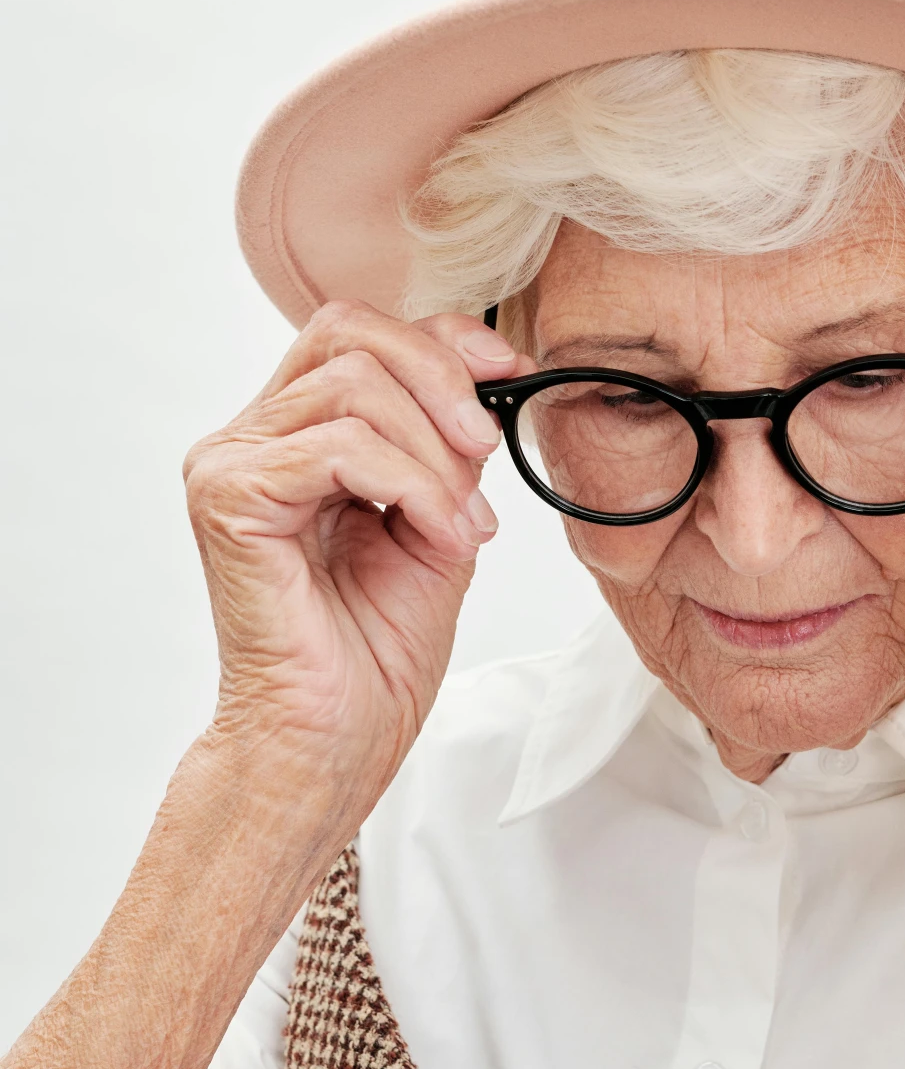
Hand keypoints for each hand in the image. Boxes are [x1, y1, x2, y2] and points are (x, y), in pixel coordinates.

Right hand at [183, 301, 525, 826]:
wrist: (336, 736)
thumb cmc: (376, 648)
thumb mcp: (438, 516)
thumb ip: (447, 443)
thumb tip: (488, 369)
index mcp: (292, 433)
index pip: (358, 332)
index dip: (442, 338)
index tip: (512, 372)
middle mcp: (249, 437)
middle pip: (349, 332)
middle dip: (441, 383)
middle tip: (487, 452)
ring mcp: (229, 462)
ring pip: (354, 387)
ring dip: (433, 456)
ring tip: (459, 528)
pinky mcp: (227, 498)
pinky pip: (340, 448)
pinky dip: (411, 485)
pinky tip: (435, 537)